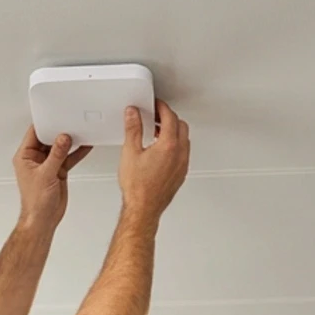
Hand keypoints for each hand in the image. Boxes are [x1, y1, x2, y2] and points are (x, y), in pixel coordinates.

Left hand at [13, 125, 91, 229]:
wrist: (43, 219)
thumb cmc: (35, 202)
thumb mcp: (46, 174)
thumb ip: (56, 155)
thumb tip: (62, 139)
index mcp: (25, 156)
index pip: (34, 133)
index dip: (45, 124)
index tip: (56, 117)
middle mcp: (35, 158)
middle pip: (49, 138)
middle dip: (59, 131)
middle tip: (71, 124)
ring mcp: (48, 164)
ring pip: (60, 147)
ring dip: (70, 141)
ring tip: (80, 132)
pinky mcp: (58, 170)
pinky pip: (68, 157)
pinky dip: (77, 152)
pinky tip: (85, 146)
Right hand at [119, 100, 189, 221]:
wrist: (143, 209)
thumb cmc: (138, 187)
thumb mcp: (130, 152)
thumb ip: (133, 129)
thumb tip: (133, 113)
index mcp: (168, 146)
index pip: (170, 117)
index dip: (162, 107)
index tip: (155, 105)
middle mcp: (179, 154)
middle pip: (181, 125)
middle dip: (169, 117)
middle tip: (156, 115)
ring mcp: (182, 165)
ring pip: (185, 139)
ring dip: (174, 131)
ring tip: (158, 131)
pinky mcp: (181, 174)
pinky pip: (184, 153)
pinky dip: (176, 145)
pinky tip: (163, 149)